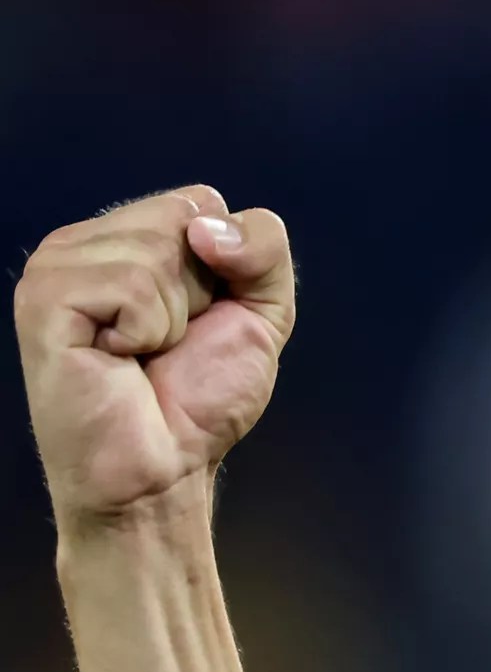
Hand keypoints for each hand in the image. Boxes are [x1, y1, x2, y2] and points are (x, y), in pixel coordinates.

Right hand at [15, 186, 296, 528]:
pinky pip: (132, 284)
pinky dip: (147, 330)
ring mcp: (55, 267)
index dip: (226, 266)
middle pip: (182, 217)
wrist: (163, 469)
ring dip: (171, 317)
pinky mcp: (44, 298)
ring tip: (141, 354)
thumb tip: (207, 225)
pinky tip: (117, 359)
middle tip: (166, 343)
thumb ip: (264, 250)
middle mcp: (83, 243)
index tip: (199, 319)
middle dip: (201, 291)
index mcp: (124, 238)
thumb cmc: (199, 398)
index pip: (201, 201)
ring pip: (157, 250)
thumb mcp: (261, 313)